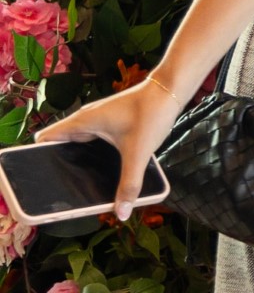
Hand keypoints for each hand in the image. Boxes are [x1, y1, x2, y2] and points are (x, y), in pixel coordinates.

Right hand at [36, 78, 185, 218]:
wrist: (171, 89)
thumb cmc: (151, 112)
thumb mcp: (138, 152)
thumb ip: (129, 184)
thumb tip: (120, 213)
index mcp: (81, 123)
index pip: (44, 140)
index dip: (33, 158)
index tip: (34, 180)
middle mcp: (85, 121)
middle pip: (59, 147)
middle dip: (56, 167)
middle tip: (56, 193)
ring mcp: (98, 122)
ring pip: (78, 146)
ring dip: (76, 163)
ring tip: (77, 189)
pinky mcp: (110, 124)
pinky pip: (93, 144)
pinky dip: (92, 157)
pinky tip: (101, 175)